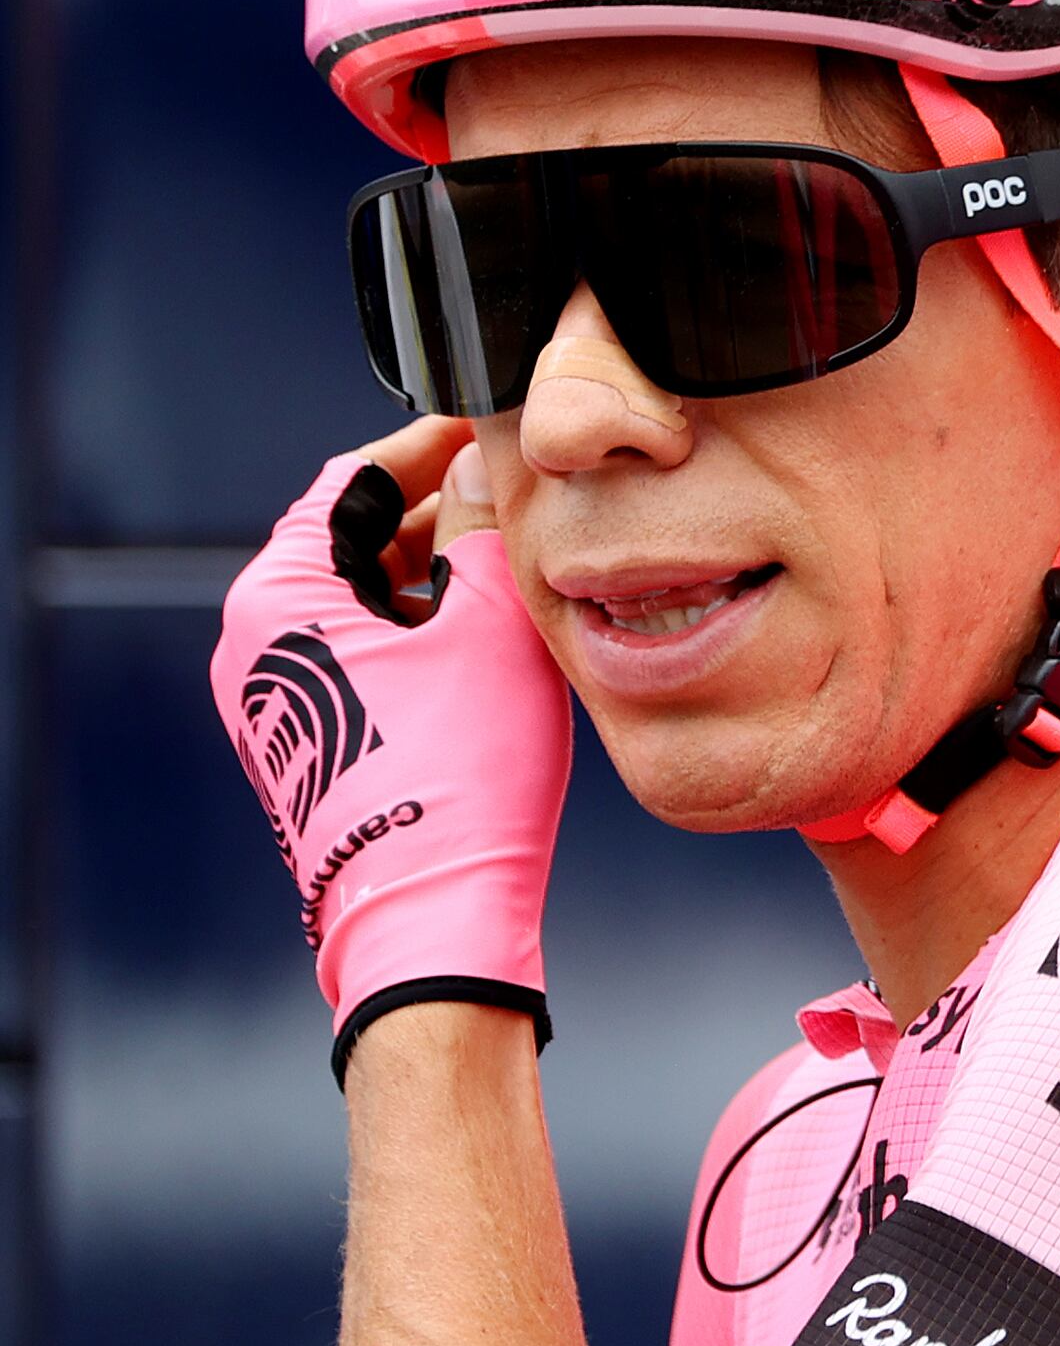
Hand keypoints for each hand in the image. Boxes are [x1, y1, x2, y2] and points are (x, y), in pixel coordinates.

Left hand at [216, 424, 575, 1075]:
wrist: (430, 914)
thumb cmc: (459, 774)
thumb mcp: (492, 624)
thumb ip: (485, 525)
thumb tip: (479, 464)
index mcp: (277, 596)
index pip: (353, 479)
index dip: (429, 446)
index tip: (489, 431)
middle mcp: (254, 645)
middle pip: (350, 542)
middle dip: (437, 515)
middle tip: (520, 501)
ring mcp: (273, 703)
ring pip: (359, 604)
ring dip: (434, 580)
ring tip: (517, 573)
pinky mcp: (306, 748)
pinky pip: (360, 659)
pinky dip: (418, 635)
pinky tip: (487, 648)